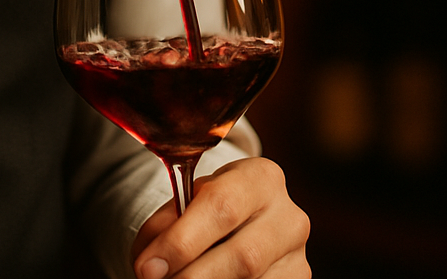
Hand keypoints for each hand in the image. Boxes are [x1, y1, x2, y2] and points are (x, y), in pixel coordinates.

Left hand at [131, 158, 309, 278]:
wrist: (247, 218)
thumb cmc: (212, 205)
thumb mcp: (190, 199)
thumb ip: (168, 222)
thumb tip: (150, 263)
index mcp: (261, 178)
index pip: (221, 208)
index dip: (181, 241)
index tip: (148, 266)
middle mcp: (289, 216)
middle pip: (242, 256)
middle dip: (192, 274)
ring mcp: (298, 254)